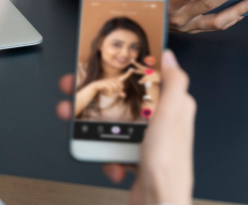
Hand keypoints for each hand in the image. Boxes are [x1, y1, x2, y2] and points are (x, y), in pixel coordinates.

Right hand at [57, 50, 196, 204]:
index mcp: (173, 106)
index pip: (147, 79)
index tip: (102, 68)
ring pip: (114, 127)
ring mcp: (147, 142)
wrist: (158, 203)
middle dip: (97, 100)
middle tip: (73, 96)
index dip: (125, 71)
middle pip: (125, 101)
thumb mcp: (172, 113)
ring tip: (80, 131)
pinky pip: (113, 150)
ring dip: (96, 131)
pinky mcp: (135, 159)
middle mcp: (161, 122)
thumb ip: (174, 83)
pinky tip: (113, 163)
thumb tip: (170, 57)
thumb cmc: (168, 162)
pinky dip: (108, 157)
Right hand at [95, 68, 133, 98]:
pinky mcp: (106, 83)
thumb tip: (124, 95)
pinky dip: (110, 93)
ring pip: (116, 88)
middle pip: (121, 86)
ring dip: (114, 92)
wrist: (96, 87)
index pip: (123, 77)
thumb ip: (118, 93)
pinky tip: (108, 93)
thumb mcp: (112, 92)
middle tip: (114, 93)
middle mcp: (114, 79)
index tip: (132, 69)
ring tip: (110, 92)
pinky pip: (111, 89)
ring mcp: (110, 80)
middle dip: (118, 91)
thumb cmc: (105, 89)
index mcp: (116, 81)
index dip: (128, 74)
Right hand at [148, 0, 247, 32]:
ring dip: (237, 10)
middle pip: (207, 6)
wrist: (144, 8)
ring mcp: (188, 26)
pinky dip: (231, 19)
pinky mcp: (194, 29)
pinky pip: (215, 26)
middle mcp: (179, 17)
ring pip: (216, 21)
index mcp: (168, 2)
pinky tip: (243, 10)